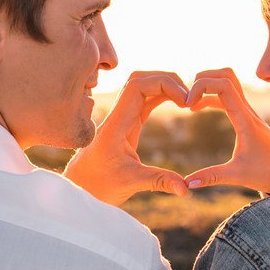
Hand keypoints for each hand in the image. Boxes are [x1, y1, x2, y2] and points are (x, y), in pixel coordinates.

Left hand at [64, 71, 191, 205]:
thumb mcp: (130, 183)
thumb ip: (159, 181)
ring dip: (165, 87)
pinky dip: (162, 97)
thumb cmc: (98, 185)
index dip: (164, 84)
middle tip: (190, 97)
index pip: (137, 86)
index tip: (185, 101)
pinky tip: (178, 104)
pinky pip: (144, 102)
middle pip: (140, 79)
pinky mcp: (126, 125)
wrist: (79, 189)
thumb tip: (186, 189)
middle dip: (167, 80)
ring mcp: (121, 118)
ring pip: (143, 88)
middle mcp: (117, 116)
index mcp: (116, 124)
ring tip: (188, 100)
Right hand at [184, 68, 269, 195]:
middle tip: (186, 98)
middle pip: (227, 75)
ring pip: (228, 83)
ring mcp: (249, 112)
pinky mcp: (247, 118)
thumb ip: (212, 177)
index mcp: (246, 120)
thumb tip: (186, 184)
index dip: (202, 87)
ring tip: (189, 104)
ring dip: (207, 86)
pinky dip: (211, 96)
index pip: (224, 86)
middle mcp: (248, 111)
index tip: (187, 105)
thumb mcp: (239, 175)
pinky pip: (228, 96)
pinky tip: (199, 108)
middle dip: (203, 78)